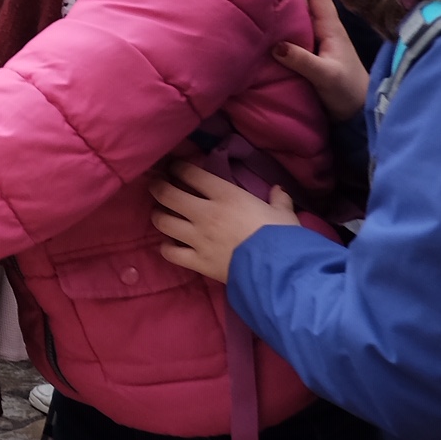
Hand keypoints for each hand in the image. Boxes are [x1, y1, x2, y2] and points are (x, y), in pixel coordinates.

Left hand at [151, 161, 299, 283]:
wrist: (279, 272)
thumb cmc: (283, 238)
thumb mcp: (284, 214)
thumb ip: (279, 200)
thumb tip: (279, 189)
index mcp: (226, 196)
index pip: (190, 174)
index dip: (177, 167)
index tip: (172, 167)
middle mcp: (206, 213)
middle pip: (167, 194)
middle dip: (157, 187)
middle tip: (156, 185)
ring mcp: (198, 238)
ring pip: (163, 221)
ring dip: (158, 215)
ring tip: (161, 213)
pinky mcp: (197, 261)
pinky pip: (170, 252)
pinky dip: (166, 248)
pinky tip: (170, 245)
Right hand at [271, 0, 367, 121]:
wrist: (359, 114)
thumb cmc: (348, 93)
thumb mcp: (326, 77)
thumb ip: (303, 61)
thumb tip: (275, 45)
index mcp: (330, 27)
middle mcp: (324, 28)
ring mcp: (318, 39)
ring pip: (298, 10)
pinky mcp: (310, 51)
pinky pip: (292, 26)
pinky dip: (280, 17)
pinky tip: (264, 18)